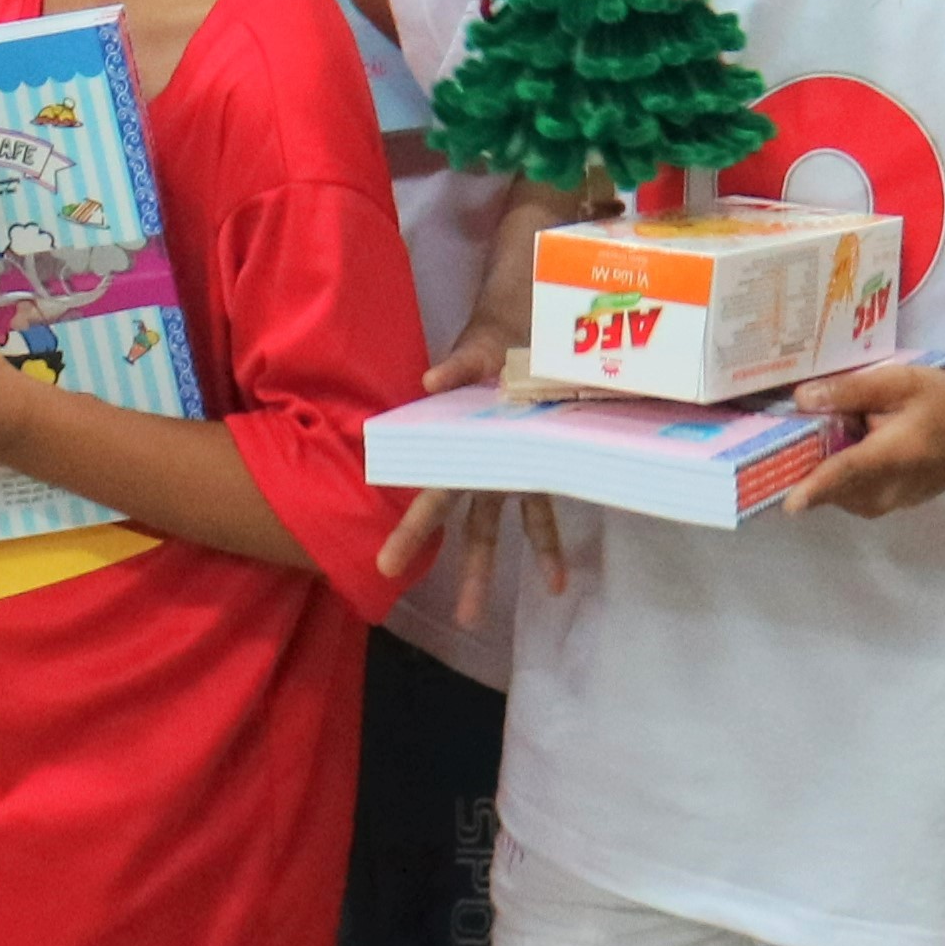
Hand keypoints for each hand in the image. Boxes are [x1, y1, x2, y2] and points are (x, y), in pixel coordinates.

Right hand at [369, 279, 573, 603]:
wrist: (526, 327)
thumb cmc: (491, 339)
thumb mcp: (477, 348)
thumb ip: (458, 366)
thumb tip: (430, 380)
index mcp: (454, 441)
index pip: (430, 493)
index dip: (412, 530)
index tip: (389, 564)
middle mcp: (478, 465)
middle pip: (461, 523)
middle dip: (450, 563)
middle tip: (444, 609)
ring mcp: (510, 469)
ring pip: (497, 530)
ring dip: (494, 571)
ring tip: (486, 617)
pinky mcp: (540, 465)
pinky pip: (541, 513)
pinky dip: (547, 547)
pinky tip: (556, 582)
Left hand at [795, 358, 944, 519]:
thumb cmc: (944, 400)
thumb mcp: (898, 382)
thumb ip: (849, 390)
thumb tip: (802, 399)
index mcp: (892, 456)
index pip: (845, 474)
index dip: (815, 488)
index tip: (789, 506)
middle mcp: (892, 489)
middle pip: (837, 488)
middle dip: (814, 469)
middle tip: (803, 437)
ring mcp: (898, 502)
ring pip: (847, 496)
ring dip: (833, 474)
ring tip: (837, 438)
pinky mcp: (901, 503)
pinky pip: (861, 497)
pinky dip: (848, 479)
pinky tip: (858, 449)